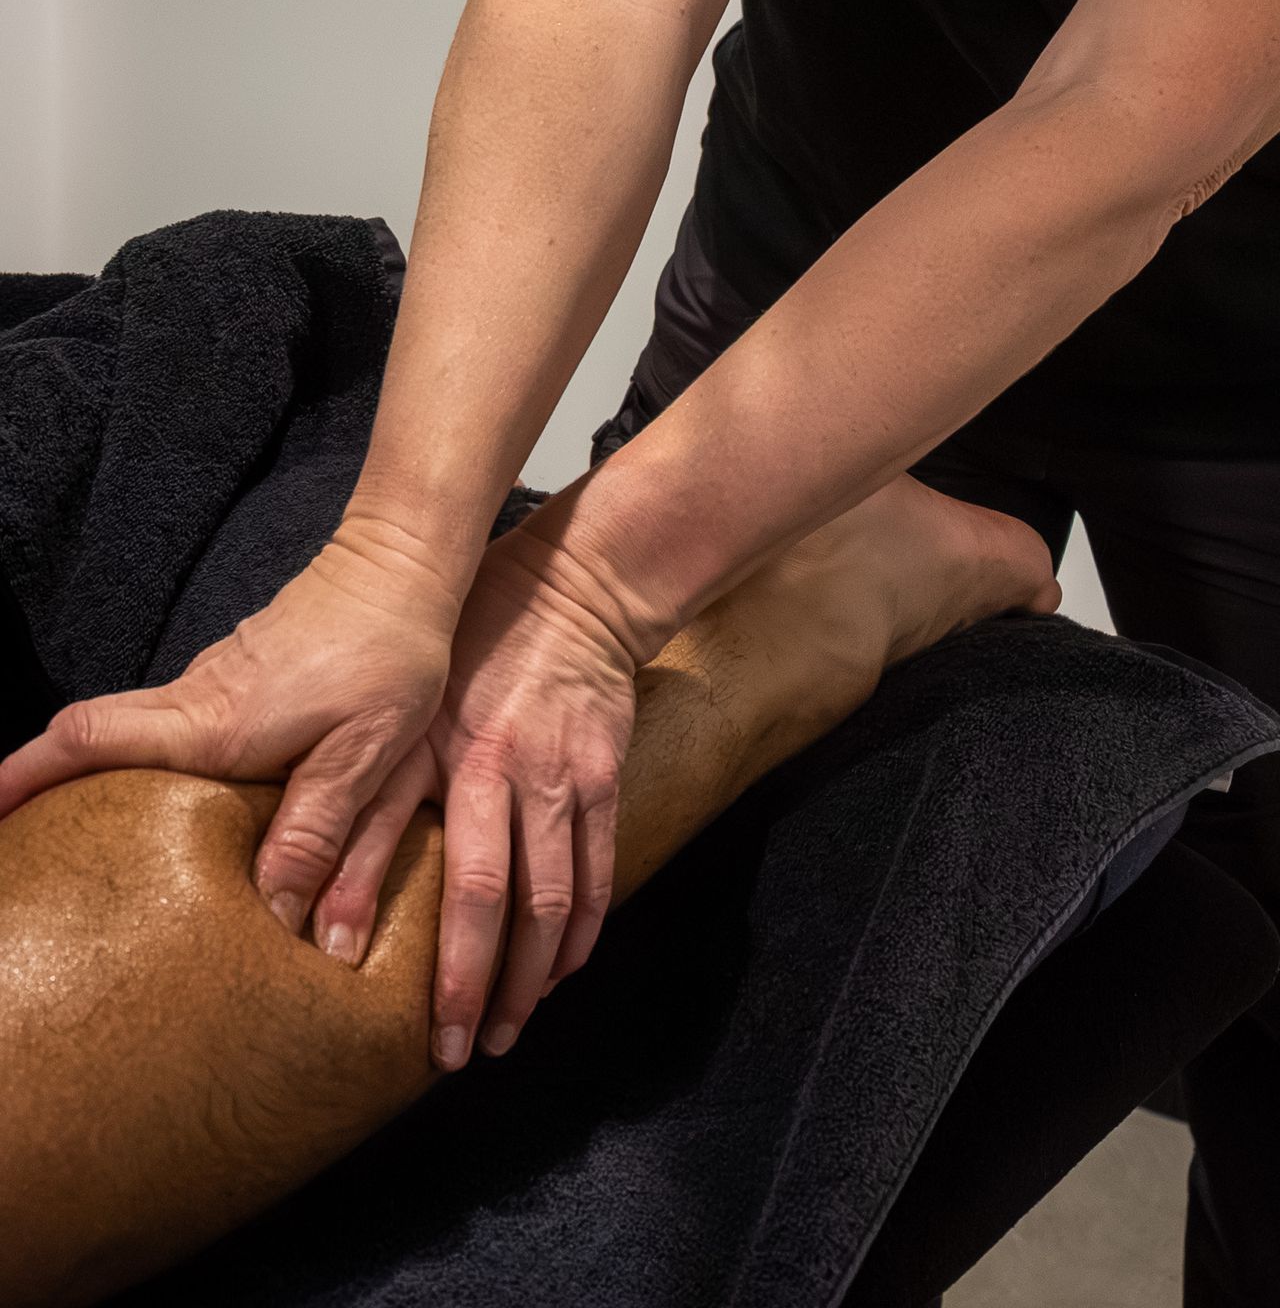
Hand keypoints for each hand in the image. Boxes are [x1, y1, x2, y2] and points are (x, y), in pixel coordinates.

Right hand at [0, 515, 461, 937]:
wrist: (404, 563)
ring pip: (134, 733)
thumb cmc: (391, 653)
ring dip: (99, 777)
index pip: (90, 741)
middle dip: (41, 783)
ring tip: (93, 851)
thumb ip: (314, 833)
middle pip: (91, 738)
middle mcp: (197, 700)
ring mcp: (214, 680)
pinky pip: (175, 722)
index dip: (27, 775)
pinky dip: (152, 761)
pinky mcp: (241, 672)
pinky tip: (180, 806)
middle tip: (24, 848)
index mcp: (213, 725)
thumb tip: (274, 922)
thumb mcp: (363, 753)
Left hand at [310, 478, 643, 1072]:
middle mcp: (508, 773)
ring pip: (554, 898)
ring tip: (509, 1031)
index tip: (389, 1010)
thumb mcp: (407, 707)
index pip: (432, 871)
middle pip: (494, 900)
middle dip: (476, 986)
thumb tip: (308, 878)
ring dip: (532, 976)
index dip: (414, 946)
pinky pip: (599, 869)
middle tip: (457, 1054)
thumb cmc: (472, 645)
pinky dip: (583, 929)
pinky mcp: (607, 777)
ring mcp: (566, 778)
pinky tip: (563, 971)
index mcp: (452, 757)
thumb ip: (368, 790)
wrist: (576, 589)